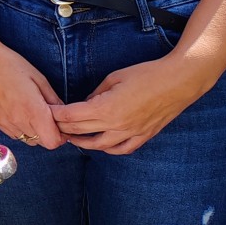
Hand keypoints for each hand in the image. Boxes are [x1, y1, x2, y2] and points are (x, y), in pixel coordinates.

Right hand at [0, 30, 65, 148]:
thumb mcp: (39, 78)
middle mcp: (17, 121)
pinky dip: (22, 129)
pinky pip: (14, 134)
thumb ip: (53, 100)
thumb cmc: (9, 64)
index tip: (62, 125)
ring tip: (34, 114)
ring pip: (28, 140)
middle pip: (41, 142)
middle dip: (50, 133)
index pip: (52, 141)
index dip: (61, 136)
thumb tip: (63, 113)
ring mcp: (4, 123)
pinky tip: (20, 113)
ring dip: (35, 132)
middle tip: (50, 117)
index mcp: (31, 110)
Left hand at [50, 55, 205, 154]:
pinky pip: (121, 150)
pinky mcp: (144, 136)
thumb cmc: (147, 74)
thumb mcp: (114, 77)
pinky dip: (107, 149)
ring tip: (72, 137)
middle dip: (64, 129)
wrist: (179, 81)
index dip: (56, 115)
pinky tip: (101, 144)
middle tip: (52, 125)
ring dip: (82, 143)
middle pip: (80, 132)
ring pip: (99, 146)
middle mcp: (117, 125)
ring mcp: (131, 133)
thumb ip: (96, 93)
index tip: (46, 112)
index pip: (72, 117)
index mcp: (106, 108)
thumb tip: (85, 103)